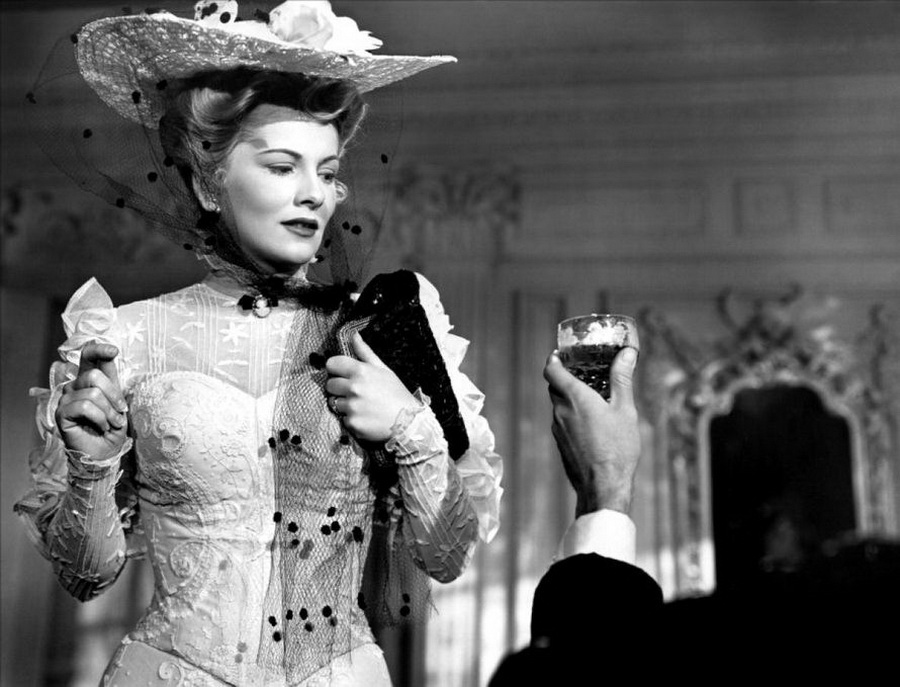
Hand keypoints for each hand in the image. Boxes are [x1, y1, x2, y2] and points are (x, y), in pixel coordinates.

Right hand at [56, 342, 128, 462]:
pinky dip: (99, 419)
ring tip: (111, 424)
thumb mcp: (118, 401)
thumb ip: (112, 379)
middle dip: (114, 395)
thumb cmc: (112, 427)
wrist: (105, 452)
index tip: (113, 351)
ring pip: (93, 393)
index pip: (88, 356)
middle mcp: (75, 386)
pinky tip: (101, 427)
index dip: (98, 350)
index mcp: (89, 380)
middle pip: (95, 376)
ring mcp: (66, 399)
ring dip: (109, 412)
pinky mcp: (61, 413)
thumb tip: (111, 351)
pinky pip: (85, 407)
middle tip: (120, 412)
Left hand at [325, 332, 417, 441]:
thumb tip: (354, 335)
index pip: (332, 364)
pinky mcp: (352, 423)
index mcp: (361, 371)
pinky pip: (343, 419)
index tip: (342, 374)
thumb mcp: (383, 369)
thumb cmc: (396, 394)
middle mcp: (354, 388)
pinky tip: (365, 417)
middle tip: (355, 392)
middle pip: (330, 384)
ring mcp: (352, 406)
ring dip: (345, 404)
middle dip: (339, 388)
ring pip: (335, 402)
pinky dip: (351, 419)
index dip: (336, 369)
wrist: (408, 421)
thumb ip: (365, 352)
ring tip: (362, 406)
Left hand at [543, 347, 640, 516]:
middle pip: (554, 387)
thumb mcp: (625, 410)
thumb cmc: (617, 448)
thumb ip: (622, 379)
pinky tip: (591, 423)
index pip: (552, 370)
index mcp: (574, 398)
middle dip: (565, 378)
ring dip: (570, 399)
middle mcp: (560, 411)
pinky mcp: (560, 444)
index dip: (554, 359)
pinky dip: (572, 416)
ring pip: (559, 406)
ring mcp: (558, 429)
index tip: (561, 354)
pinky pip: (562, 422)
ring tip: (592, 398)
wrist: (603, 486)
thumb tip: (627, 353)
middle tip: (583, 373)